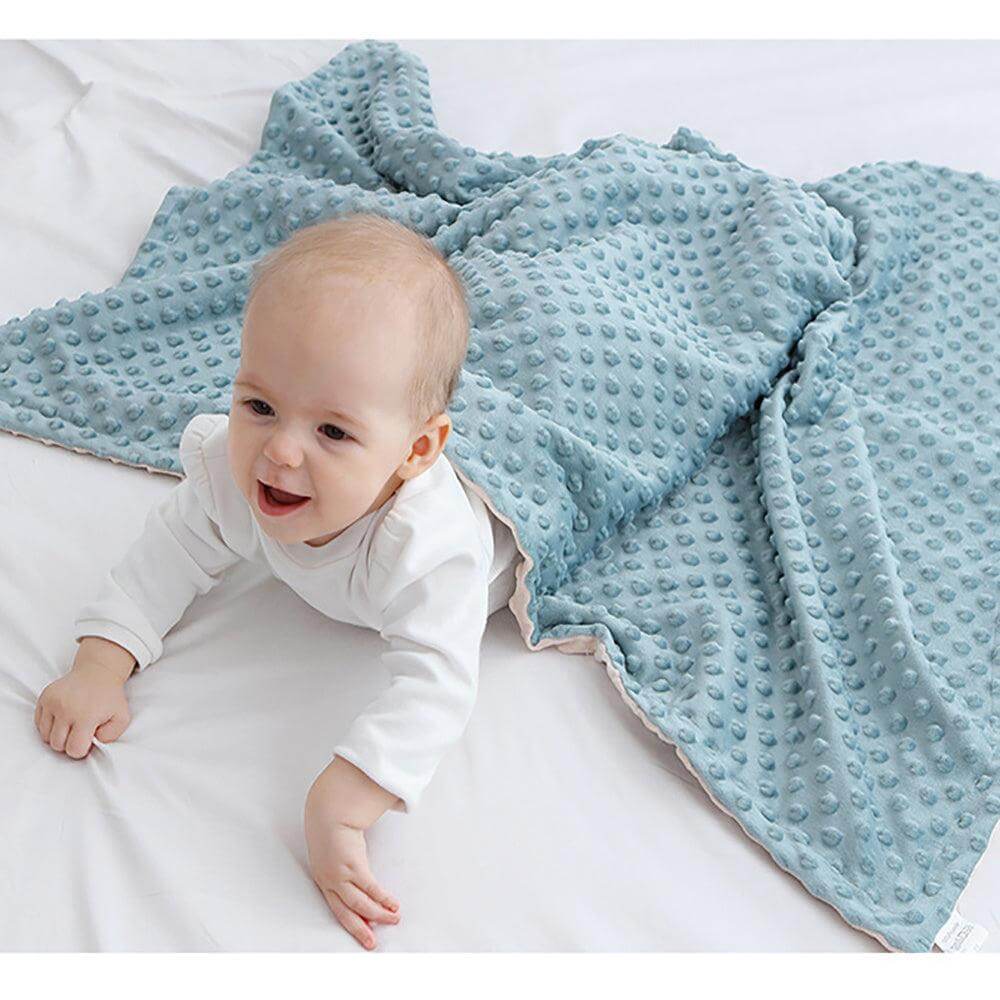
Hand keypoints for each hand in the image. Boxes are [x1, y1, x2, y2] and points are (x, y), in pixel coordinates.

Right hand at [35, 645, 132, 757]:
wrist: (98, 673)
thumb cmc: (109, 698)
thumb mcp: (121, 717)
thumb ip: (110, 736)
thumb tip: (92, 741)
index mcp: (86, 716)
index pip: (74, 749)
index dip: (81, 749)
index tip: (87, 740)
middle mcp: (66, 709)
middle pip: (57, 745)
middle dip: (68, 743)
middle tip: (79, 731)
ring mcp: (53, 703)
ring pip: (45, 736)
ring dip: (57, 735)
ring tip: (71, 724)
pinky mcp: (44, 698)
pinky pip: (39, 724)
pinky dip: (49, 725)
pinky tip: (62, 717)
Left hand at [304, 784, 400, 949]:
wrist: (328, 812)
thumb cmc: (330, 827)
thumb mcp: (332, 848)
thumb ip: (341, 858)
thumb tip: (354, 861)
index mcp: (323, 878)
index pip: (337, 907)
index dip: (351, 922)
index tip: (364, 931)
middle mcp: (329, 881)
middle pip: (347, 912)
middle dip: (361, 929)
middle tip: (373, 942)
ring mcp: (340, 876)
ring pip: (360, 904)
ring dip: (378, 914)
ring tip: (393, 919)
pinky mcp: (353, 867)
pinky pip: (371, 888)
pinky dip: (383, 899)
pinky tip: (393, 905)